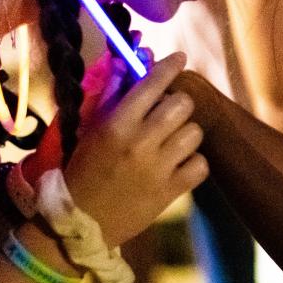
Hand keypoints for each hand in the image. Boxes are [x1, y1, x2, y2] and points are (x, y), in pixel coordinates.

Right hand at [63, 51, 207, 246]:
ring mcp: (158, 168)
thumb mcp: (91, 130)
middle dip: (178, 104)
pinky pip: (201, 165)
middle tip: (167, 113)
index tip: (179, 58)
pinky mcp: (171, 191)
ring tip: (171, 142)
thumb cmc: (82, 170)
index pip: (152, 84)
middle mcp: (140, 143)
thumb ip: (113, 96)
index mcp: (116, 125)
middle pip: (182, 105)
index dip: (169, 67)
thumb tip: (135, 62)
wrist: (80, 223)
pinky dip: (194, 163)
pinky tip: (178, 164)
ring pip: (195, 133)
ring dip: (185, 134)